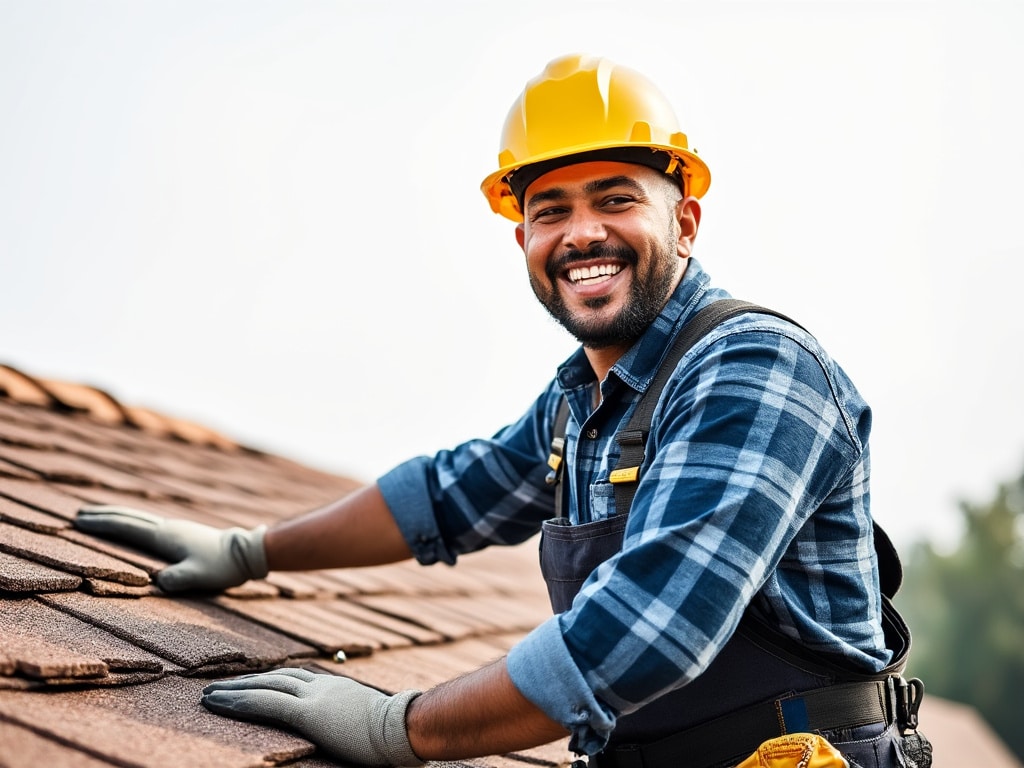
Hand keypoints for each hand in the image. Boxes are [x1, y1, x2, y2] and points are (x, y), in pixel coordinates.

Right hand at [74, 504, 267, 591]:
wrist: (246, 552)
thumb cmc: (222, 566)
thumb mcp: (198, 577)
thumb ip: (177, 579)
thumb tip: (156, 581)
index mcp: (164, 537)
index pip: (126, 528)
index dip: (101, 525)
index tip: (79, 521)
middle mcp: (167, 528)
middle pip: (129, 518)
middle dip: (104, 515)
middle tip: (78, 513)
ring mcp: (175, 528)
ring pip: (139, 518)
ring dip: (117, 516)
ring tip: (99, 515)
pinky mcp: (182, 533)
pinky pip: (149, 524)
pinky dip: (133, 522)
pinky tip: (134, 527)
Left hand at [202, 668, 422, 766]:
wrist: (404, 727)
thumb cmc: (395, 732)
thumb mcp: (368, 720)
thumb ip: (352, 718)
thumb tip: (350, 728)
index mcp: (335, 688)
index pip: (295, 678)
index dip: (270, 680)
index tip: (252, 683)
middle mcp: (321, 686)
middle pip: (275, 677)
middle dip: (245, 681)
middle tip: (217, 684)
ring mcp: (314, 697)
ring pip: (264, 686)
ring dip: (234, 689)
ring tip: (208, 694)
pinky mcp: (308, 713)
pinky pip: (265, 704)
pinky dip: (238, 701)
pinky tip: (216, 702)